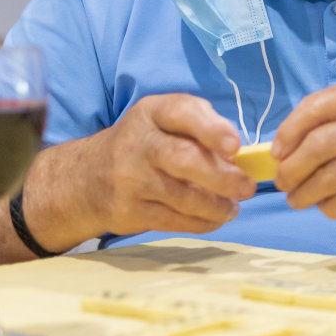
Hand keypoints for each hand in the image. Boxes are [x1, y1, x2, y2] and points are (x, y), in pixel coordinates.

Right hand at [87, 94, 251, 235]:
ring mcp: (130, 179)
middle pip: (183, 159)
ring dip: (216, 206)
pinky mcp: (128, 210)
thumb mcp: (166, 121)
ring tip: (232, 207)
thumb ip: (203, 128)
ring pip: (182, 197)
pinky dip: (201, 223)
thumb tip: (239, 156)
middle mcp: (138, 142)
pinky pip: (172, 221)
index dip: (211, 129)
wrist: (88, 177)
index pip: (182, 113)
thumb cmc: (147, 143)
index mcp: (153, 113)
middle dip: (222, 177)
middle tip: (247, 188)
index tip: (235, 146)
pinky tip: (215, 219)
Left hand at [270, 79, 335, 223]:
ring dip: (304, 192)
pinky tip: (328, 205)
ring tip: (297, 198)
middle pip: (318, 144)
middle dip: (291, 167)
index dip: (289, 130)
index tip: (278, 150)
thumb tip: (288, 143)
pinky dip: (329, 207)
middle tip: (283, 180)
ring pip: (328, 177)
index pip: (318, 106)